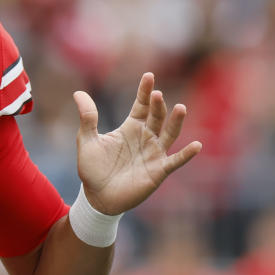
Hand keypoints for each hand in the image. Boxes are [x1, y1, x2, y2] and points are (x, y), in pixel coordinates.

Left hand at [73, 73, 201, 215]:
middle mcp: (145, 138)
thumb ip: (87, 118)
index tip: (149, 76)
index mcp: (130, 128)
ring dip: (176, 122)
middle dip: (158, 105)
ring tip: (180, 108)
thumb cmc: (92, 169)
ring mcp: (154, 154)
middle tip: (157, 95)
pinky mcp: (158, 171)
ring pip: (169, 134)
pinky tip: (196, 145)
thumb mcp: (87, 140)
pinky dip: (186, 154)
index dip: (145, 91)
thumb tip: (78, 93)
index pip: (141, 105)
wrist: (97, 197)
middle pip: (156, 117)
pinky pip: (175, 161)